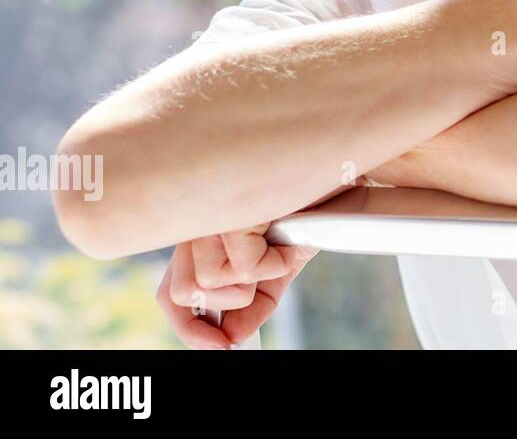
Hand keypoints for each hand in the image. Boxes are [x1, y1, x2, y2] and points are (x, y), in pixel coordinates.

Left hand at [156, 225, 316, 348]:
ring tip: (281, 251)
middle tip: (251, 306)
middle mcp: (197, 223)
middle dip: (224, 308)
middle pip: (182, 293)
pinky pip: (245, 268)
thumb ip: (253, 301)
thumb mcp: (278, 267)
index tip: (220, 346)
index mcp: (201, 237)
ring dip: (257, 279)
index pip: (171, 293)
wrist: (336, 177)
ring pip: (211, 283)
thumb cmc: (307, 212)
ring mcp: (210, 214)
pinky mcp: (230, 211)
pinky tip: (290, 239)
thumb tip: (233, 338)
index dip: (190, 328)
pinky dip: (277, 263)